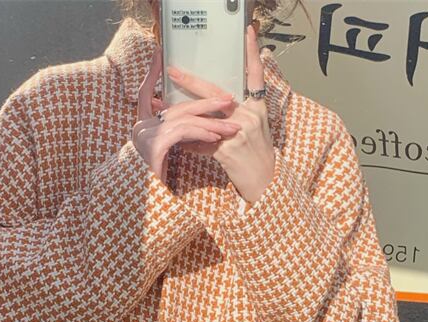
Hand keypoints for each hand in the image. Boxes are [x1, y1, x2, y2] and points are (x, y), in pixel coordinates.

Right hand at [132, 46, 242, 182]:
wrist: (145, 204)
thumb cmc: (156, 182)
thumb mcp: (164, 155)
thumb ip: (174, 138)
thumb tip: (197, 126)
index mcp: (142, 127)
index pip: (145, 95)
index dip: (151, 74)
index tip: (159, 54)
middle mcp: (140, 127)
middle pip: (176, 107)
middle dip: (205, 102)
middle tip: (229, 100)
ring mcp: (145, 135)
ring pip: (183, 119)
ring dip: (211, 121)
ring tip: (232, 127)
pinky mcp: (154, 146)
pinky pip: (183, 132)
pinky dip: (201, 132)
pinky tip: (216, 136)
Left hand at [170, 24, 275, 204]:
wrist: (265, 182)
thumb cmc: (259, 155)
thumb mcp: (255, 129)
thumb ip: (237, 114)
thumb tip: (214, 107)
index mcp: (257, 107)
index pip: (255, 74)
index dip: (252, 51)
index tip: (248, 31)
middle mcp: (248, 116)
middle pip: (215, 93)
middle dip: (191, 82)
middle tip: (173, 71)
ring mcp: (238, 132)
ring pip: (202, 119)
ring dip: (180, 116)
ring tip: (161, 110)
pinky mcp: (227, 151)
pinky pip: (200, 143)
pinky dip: (188, 144)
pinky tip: (177, 143)